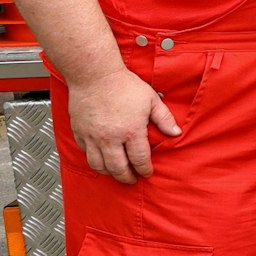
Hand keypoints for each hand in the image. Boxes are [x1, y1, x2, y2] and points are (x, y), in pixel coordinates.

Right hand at [66, 69, 180, 184]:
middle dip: (127, 177)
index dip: (144, 169)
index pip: (140, 159)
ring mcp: (93, 137)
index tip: (147, 172)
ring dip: (108, 172)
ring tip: (115, 172)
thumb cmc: (123, 85)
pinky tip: (100, 158)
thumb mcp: (151, 100)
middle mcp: (110, 138)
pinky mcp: (80, 133)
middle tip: (131, 179)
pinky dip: (93, 159)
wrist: (94, 75)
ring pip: (98, 165)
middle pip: (118, 168)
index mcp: (131, 131)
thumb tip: (175, 132)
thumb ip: (164, 119)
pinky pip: (85, 153)